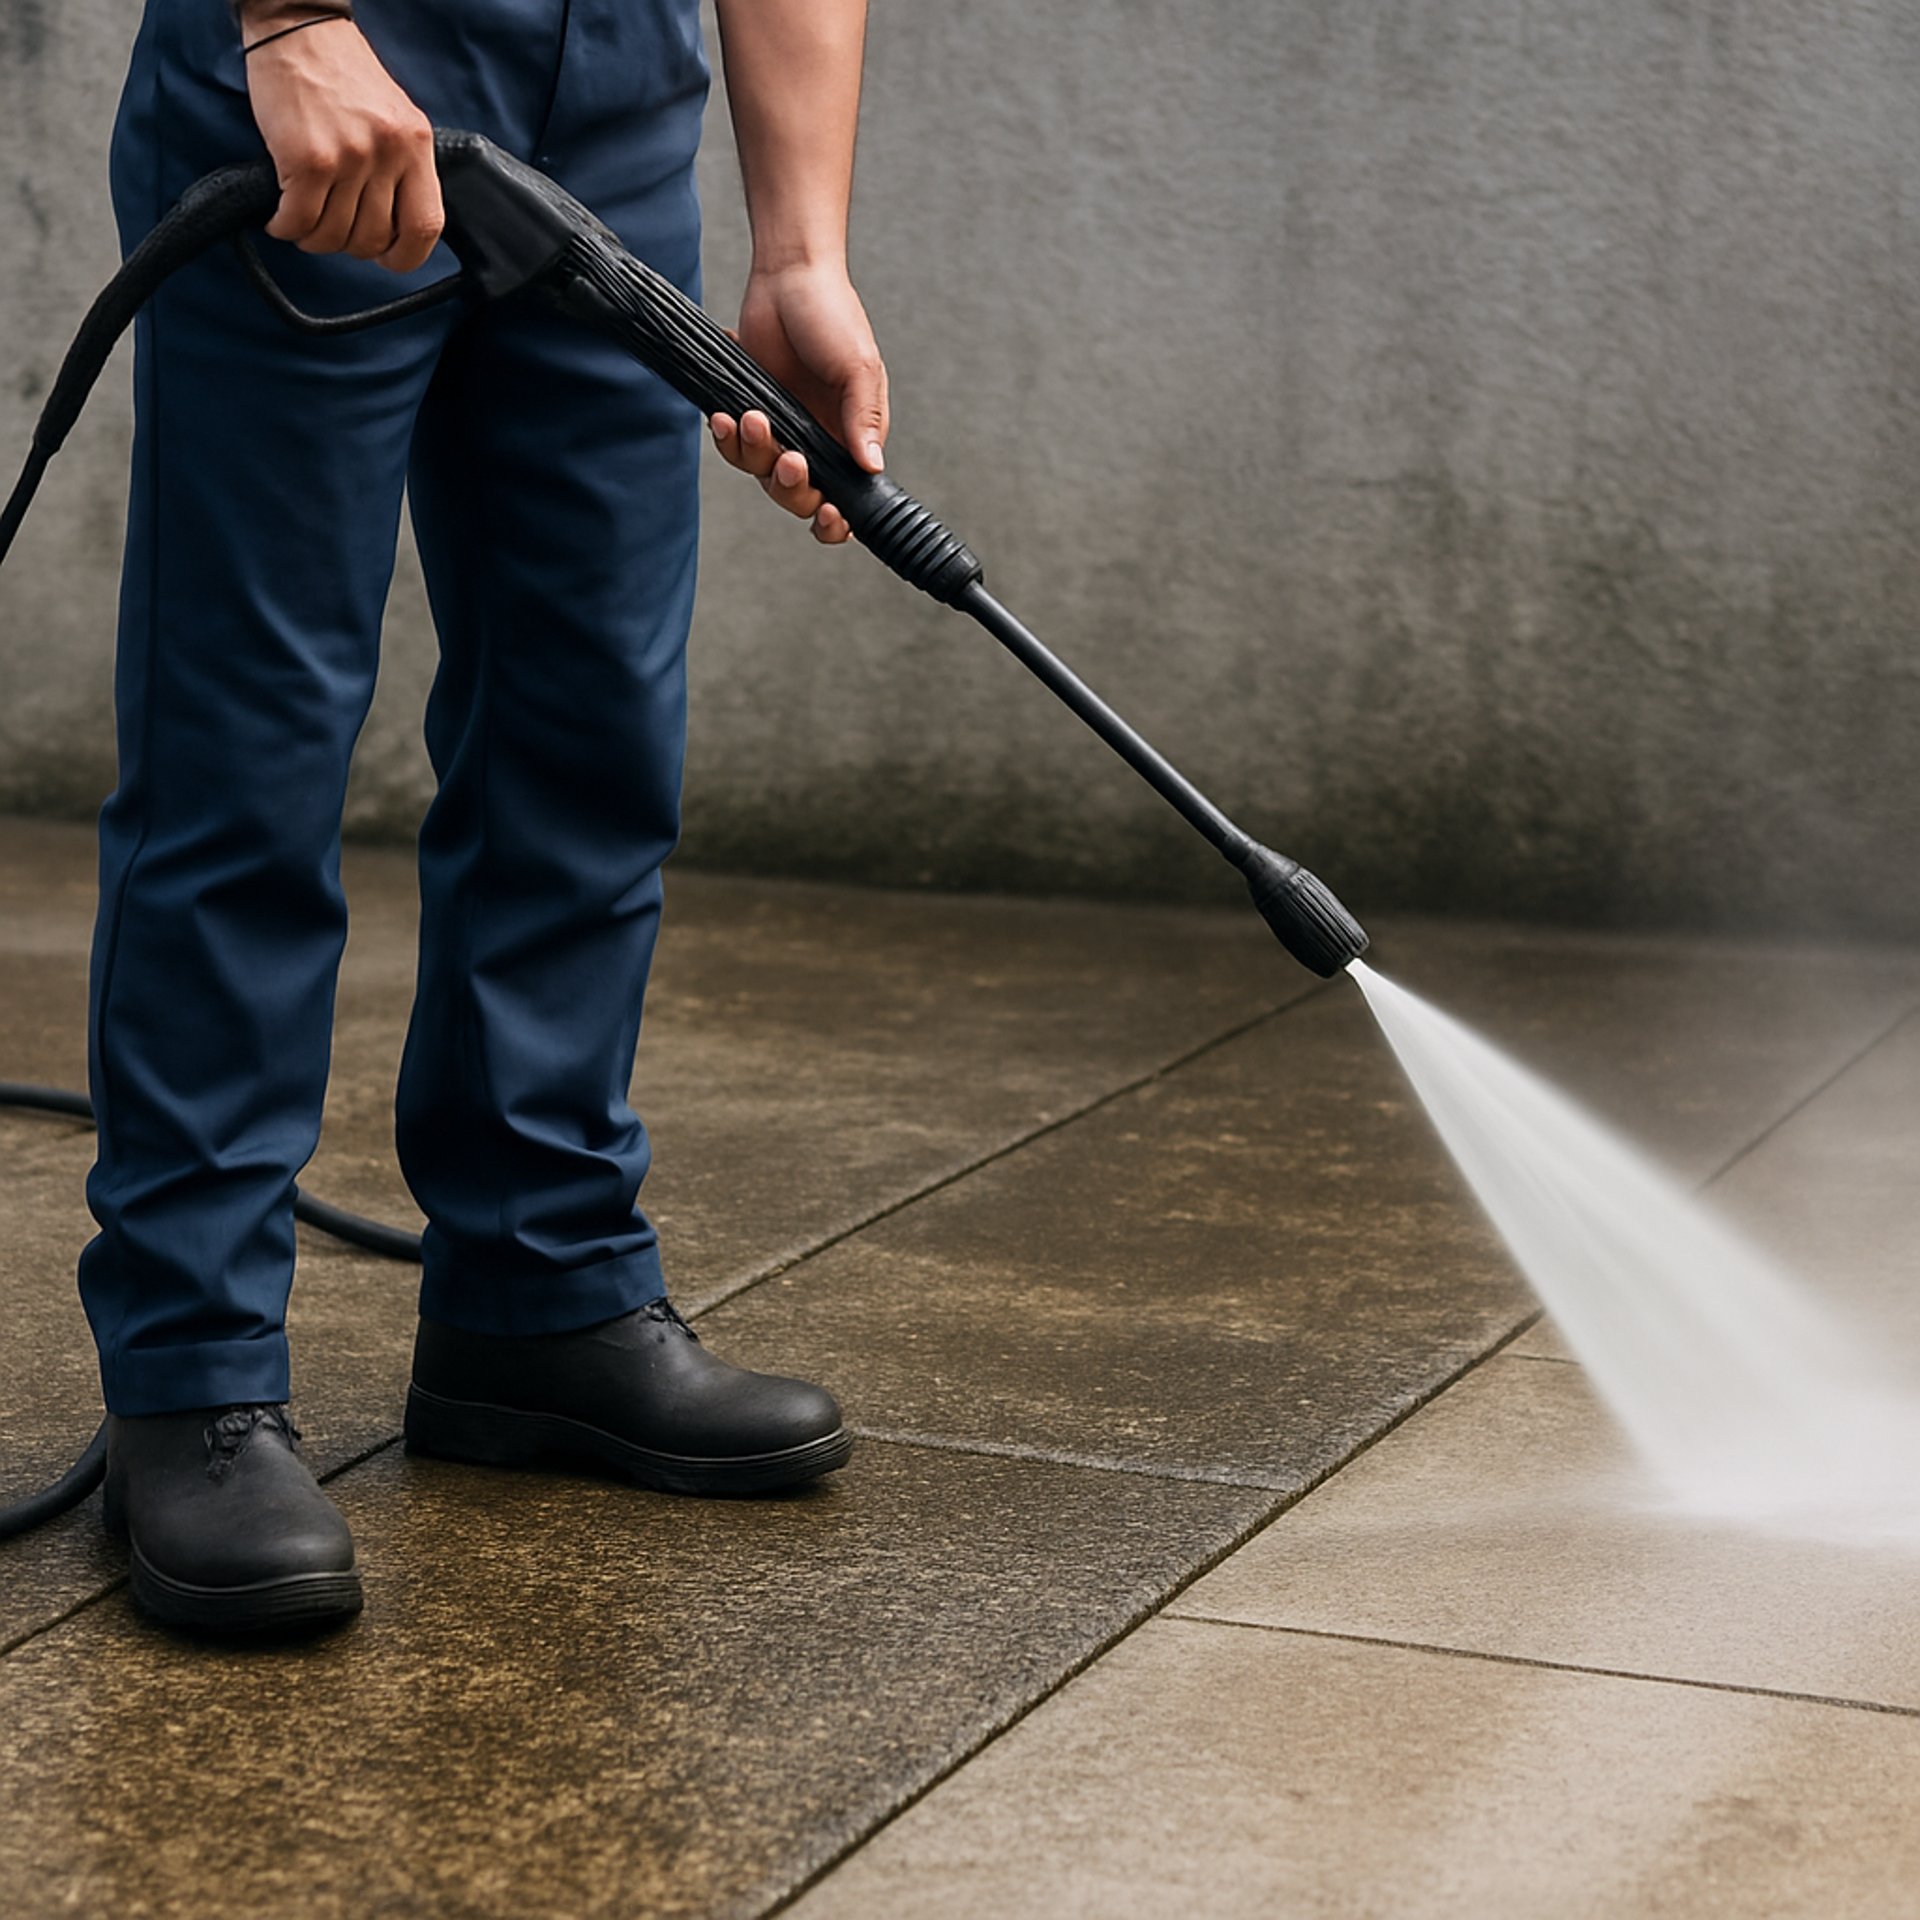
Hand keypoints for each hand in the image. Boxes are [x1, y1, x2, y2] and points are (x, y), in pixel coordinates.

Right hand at [242, 10, 443, 272]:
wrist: (298, 27)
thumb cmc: (342, 75)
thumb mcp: (393, 119)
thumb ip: (402, 168)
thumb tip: (396, 228)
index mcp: (416, 146)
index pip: (426, 227)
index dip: (405, 256)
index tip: (385, 257)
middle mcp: (387, 153)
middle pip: (372, 238)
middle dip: (348, 245)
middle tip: (330, 226)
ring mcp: (349, 157)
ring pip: (334, 235)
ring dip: (313, 239)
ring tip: (302, 220)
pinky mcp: (308, 159)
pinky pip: (299, 220)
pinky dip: (286, 228)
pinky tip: (280, 218)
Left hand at [709, 263, 888, 545]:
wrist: (788, 275)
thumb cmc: (832, 315)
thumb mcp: (858, 367)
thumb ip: (864, 419)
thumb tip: (873, 467)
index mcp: (851, 439)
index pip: (847, 499)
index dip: (836, 521)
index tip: (829, 513)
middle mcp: (816, 441)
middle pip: (800, 497)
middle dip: (791, 488)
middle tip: (789, 458)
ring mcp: (782, 429)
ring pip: (762, 474)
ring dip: (754, 455)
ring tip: (750, 418)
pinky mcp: (748, 412)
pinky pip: (734, 446)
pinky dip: (726, 439)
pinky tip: (723, 418)